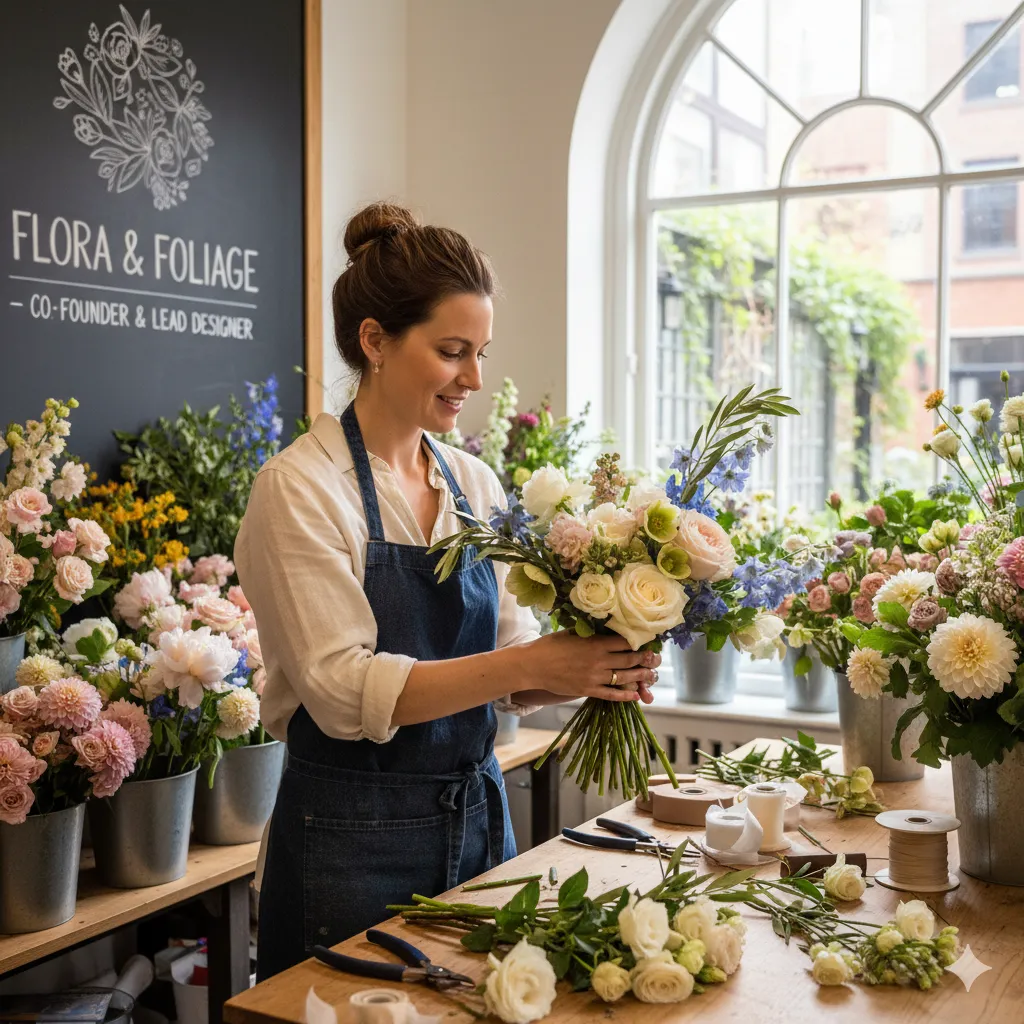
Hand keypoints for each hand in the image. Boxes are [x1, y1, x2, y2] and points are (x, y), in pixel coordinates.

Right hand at [522, 631, 660, 700]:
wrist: (532, 665)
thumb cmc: (550, 645)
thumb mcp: (572, 633)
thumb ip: (591, 633)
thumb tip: (606, 627)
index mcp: (596, 643)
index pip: (625, 641)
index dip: (640, 641)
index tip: (649, 640)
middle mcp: (598, 660)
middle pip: (630, 660)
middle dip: (646, 659)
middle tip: (656, 659)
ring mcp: (594, 677)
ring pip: (625, 678)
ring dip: (641, 676)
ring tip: (652, 675)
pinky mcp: (587, 690)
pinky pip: (611, 694)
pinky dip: (625, 696)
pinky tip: (635, 695)